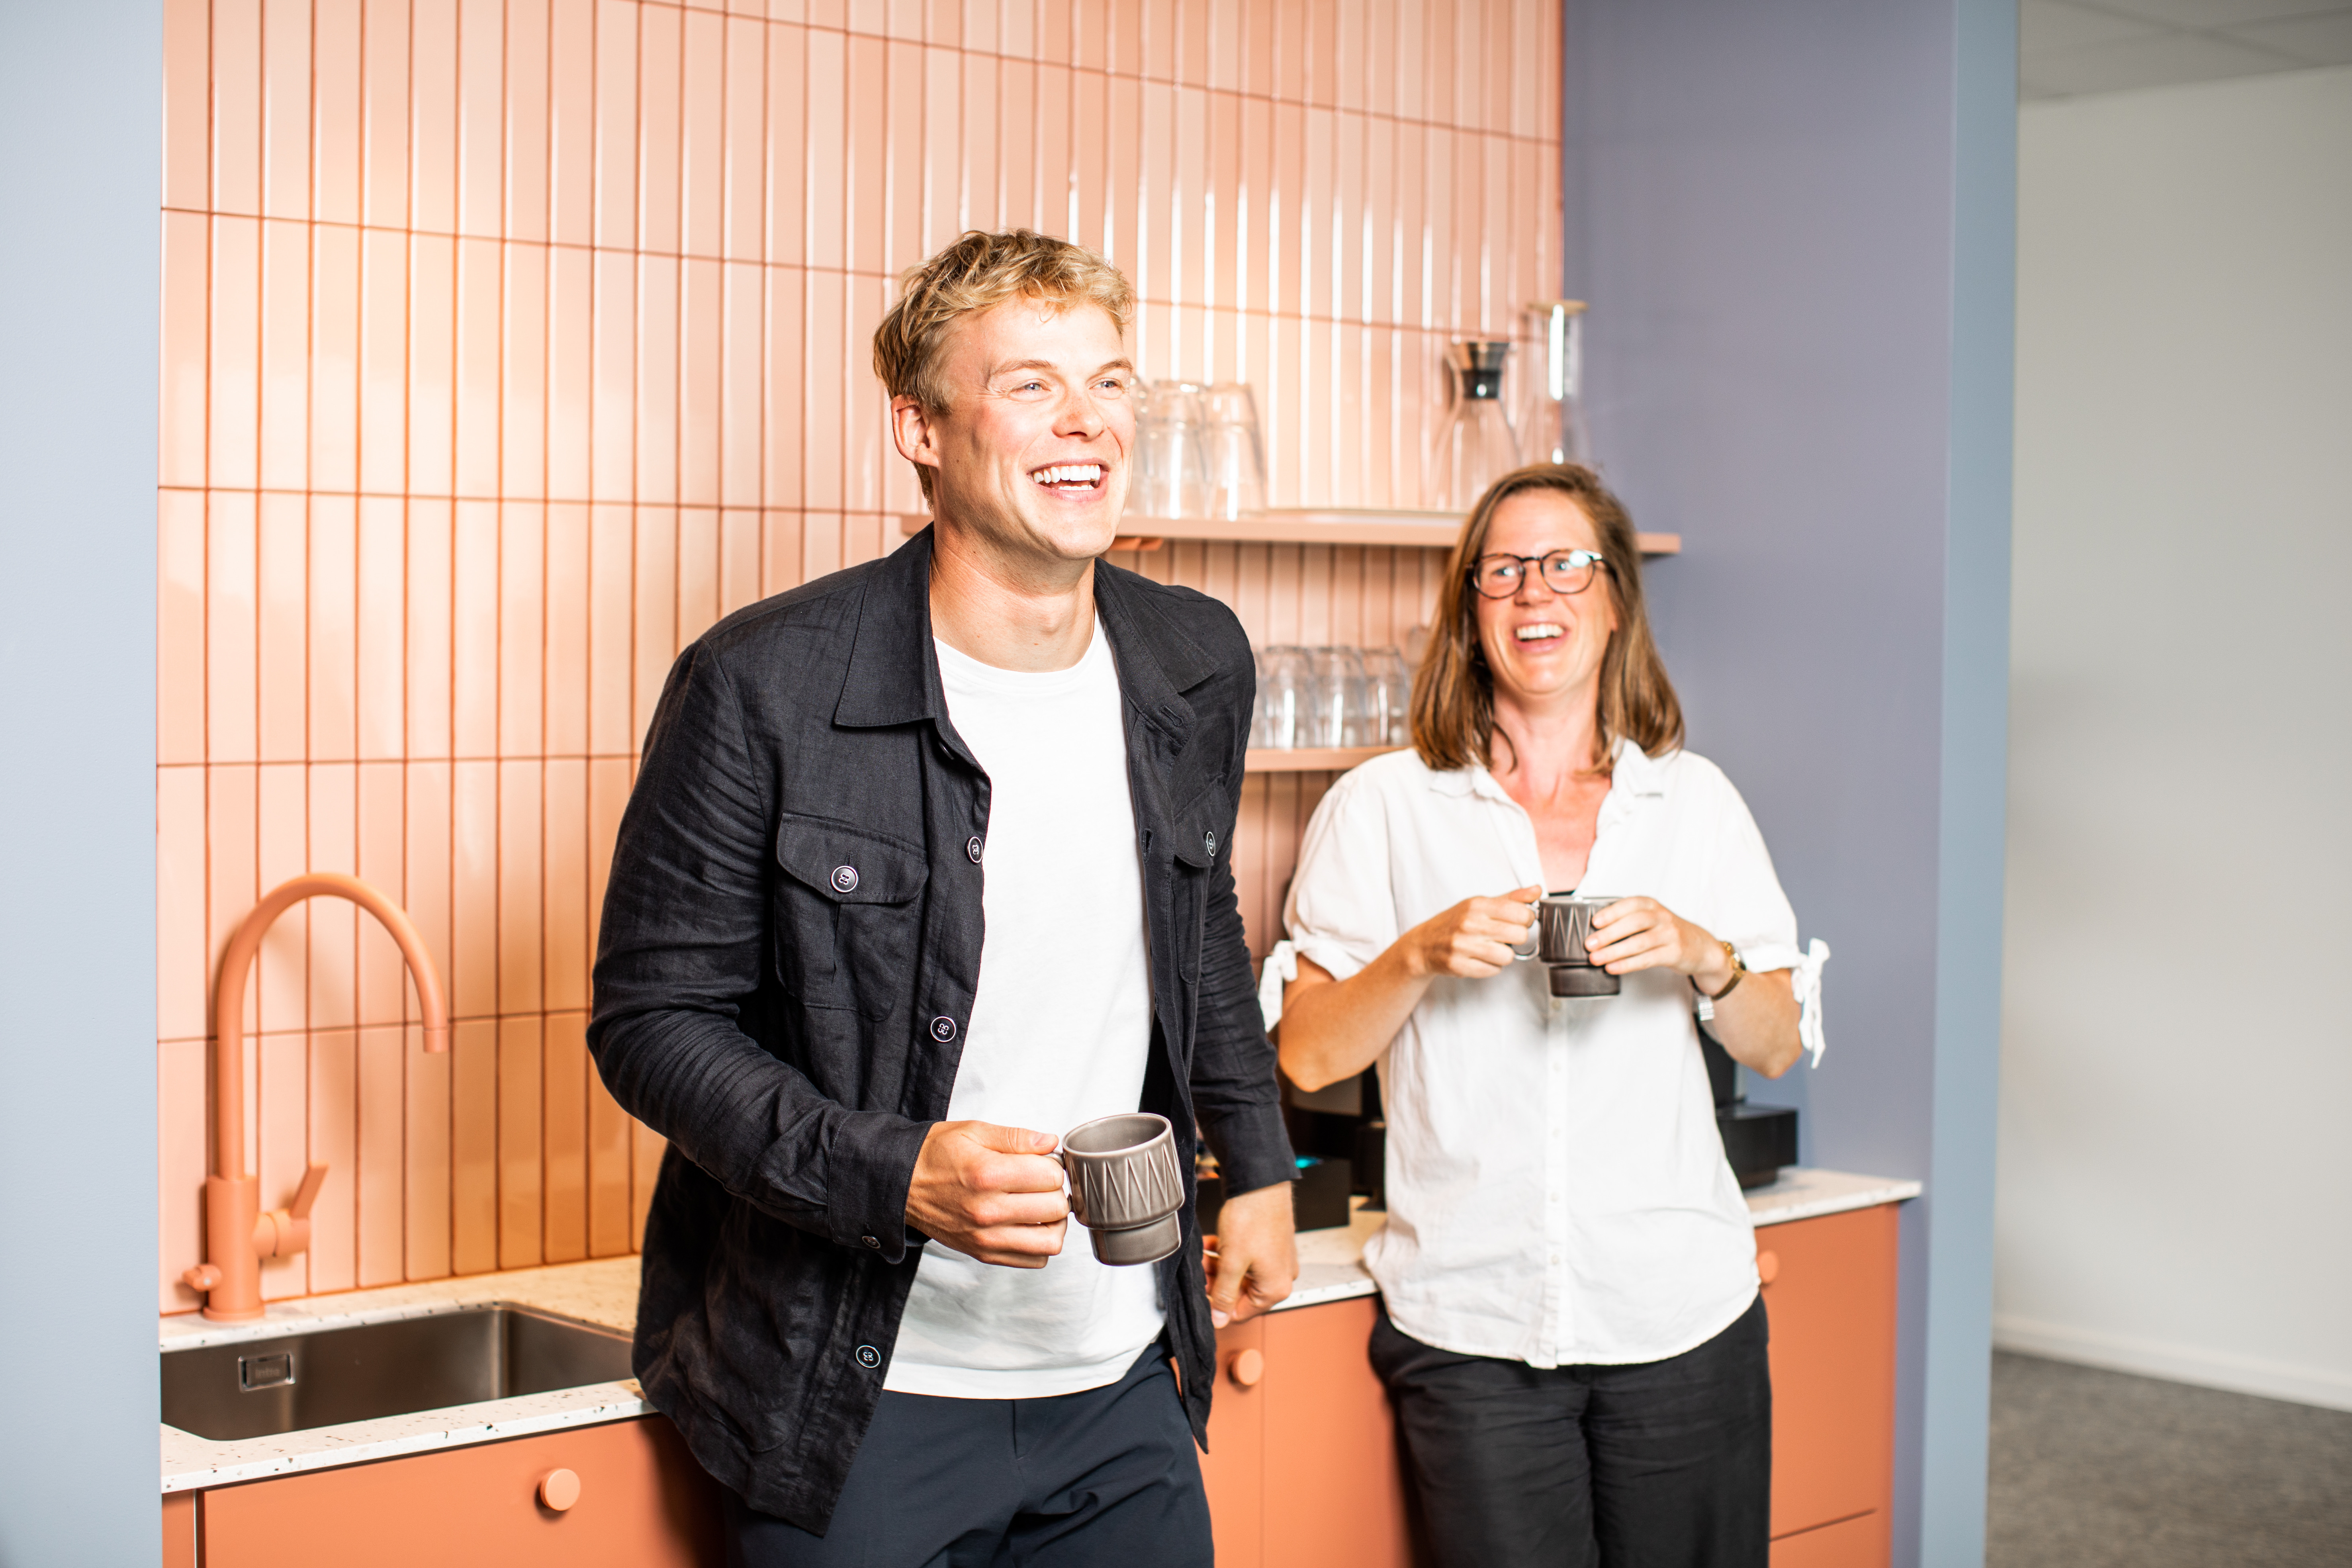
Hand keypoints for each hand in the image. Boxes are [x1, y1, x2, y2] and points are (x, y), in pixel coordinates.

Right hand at [904, 1121, 1069, 1267]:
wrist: (902, 1184)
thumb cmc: (936, 1156)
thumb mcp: (974, 1132)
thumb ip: (1016, 1137)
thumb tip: (1050, 1142)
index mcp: (987, 1174)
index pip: (1051, 1176)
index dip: (1053, 1166)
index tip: (1042, 1163)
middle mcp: (988, 1210)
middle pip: (1055, 1208)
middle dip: (1055, 1191)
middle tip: (1041, 1183)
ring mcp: (986, 1237)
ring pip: (1050, 1241)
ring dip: (1054, 1222)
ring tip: (1042, 1207)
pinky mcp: (983, 1253)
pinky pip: (1033, 1260)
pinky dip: (1039, 1244)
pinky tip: (1029, 1225)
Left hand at [1203, 1182, 1297, 1326]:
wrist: (1261, 1182)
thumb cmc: (1253, 1217)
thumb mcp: (1232, 1263)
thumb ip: (1224, 1294)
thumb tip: (1219, 1319)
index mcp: (1276, 1288)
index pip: (1241, 1312)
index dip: (1216, 1306)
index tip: (1201, 1295)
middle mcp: (1281, 1276)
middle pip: (1241, 1292)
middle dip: (1216, 1282)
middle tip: (1200, 1272)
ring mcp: (1277, 1259)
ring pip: (1241, 1274)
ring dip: (1220, 1267)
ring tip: (1203, 1256)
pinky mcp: (1270, 1244)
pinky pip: (1247, 1258)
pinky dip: (1229, 1254)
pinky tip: (1212, 1245)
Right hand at [1399, 885, 1541, 979]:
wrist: (1424, 944)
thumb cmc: (1455, 922)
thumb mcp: (1479, 904)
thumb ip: (1510, 898)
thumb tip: (1537, 890)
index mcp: (1476, 905)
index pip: (1520, 912)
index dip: (1526, 919)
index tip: (1519, 921)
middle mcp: (1469, 924)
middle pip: (1519, 935)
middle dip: (1516, 938)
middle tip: (1505, 937)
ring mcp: (1462, 946)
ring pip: (1507, 956)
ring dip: (1504, 955)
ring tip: (1492, 949)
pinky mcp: (1459, 965)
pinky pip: (1493, 970)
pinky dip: (1491, 967)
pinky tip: (1481, 958)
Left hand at [1583, 897, 1734, 990]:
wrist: (1701, 946)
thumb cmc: (1668, 932)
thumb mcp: (1652, 919)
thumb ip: (1629, 921)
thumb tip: (1596, 932)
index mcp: (1652, 905)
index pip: (1631, 904)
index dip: (1612, 912)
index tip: (1595, 921)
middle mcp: (1662, 918)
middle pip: (1634, 923)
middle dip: (1609, 934)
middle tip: (1589, 944)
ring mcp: (1670, 935)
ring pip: (1639, 943)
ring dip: (1614, 951)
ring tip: (1596, 958)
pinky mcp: (1674, 953)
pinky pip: (1647, 959)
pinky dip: (1627, 964)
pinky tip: (1613, 967)